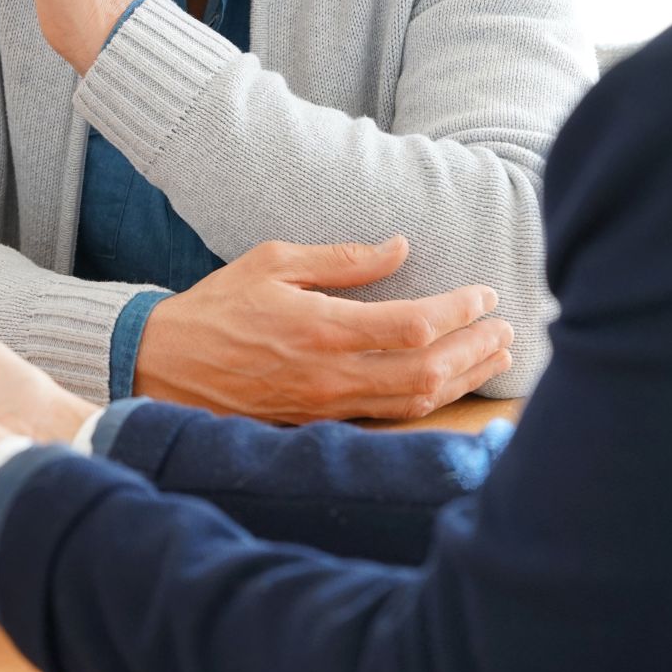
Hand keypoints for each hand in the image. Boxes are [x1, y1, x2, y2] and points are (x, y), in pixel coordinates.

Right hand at [134, 237, 513, 422]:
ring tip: (494, 358)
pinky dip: (429, 401)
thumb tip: (400, 247)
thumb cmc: (218, 307)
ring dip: (462, 379)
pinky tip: (449, 384)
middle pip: (427, 372)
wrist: (165, 365)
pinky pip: (389, 418)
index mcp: (320, 328)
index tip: (485, 294)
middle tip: (507, 329)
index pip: (414, 325)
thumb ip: (342, 259)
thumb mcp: (273, 262)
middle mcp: (329, 374)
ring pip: (414, 403)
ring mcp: (326, 406)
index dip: (460, 311)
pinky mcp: (320, 424)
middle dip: (475, 350)